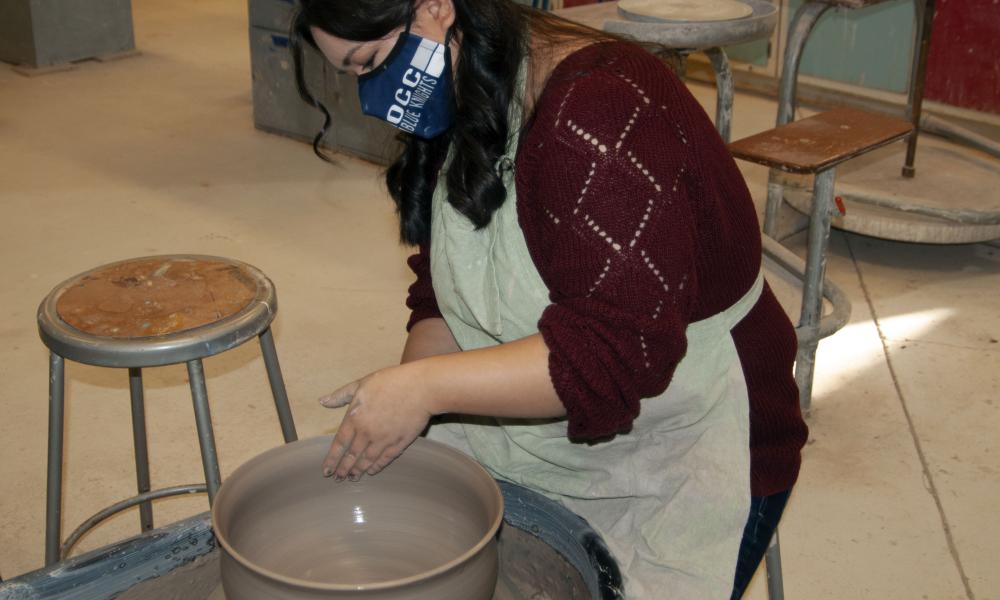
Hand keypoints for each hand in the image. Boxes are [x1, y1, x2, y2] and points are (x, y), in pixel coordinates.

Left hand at [319, 364, 433, 481]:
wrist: (420, 388)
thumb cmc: (390, 381)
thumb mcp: (361, 384)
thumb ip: (341, 395)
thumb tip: (322, 401)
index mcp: (355, 419)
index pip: (339, 444)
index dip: (332, 459)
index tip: (326, 471)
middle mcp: (367, 433)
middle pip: (352, 456)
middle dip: (344, 469)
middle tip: (339, 478)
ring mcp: (383, 440)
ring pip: (367, 461)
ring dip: (359, 471)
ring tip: (353, 478)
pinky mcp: (399, 443)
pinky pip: (385, 459)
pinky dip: (377, 467)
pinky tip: (372, 471)